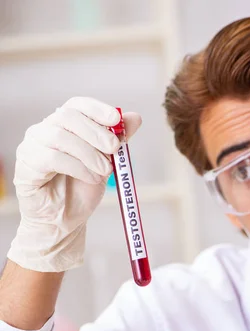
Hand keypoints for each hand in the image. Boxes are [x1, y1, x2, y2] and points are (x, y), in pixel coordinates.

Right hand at [7, 97, 141, 271]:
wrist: (66, 218)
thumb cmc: (83, 186)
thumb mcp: (108, 161)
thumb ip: (119, 139)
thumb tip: (136, 117)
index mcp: (64, 125)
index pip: (77, 104)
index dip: (97, 108)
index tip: (116, 119)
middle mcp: (44, 130)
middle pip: (67, 116)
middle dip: (96, 132)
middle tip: (115, 149)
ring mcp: (31, 147)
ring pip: (59, 137)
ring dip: (89, 154)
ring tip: (105, 171)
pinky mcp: (25, 166)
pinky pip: (51, 158)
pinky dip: (77, 167)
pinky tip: (91, 178)